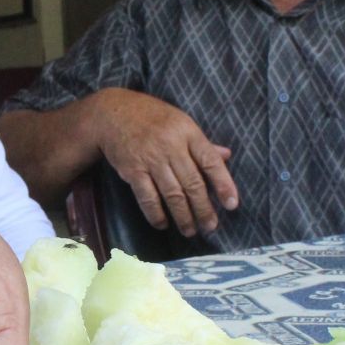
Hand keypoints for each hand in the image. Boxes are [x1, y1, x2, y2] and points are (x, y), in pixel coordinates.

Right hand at [94, 88, 238, 236]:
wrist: (112, 114)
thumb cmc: (152, 118)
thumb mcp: (181, 122)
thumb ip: (202, 143)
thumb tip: (226, 156)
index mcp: (188, 132)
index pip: (211, 161)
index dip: (224, 184)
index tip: (232, 205)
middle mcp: (171, 146)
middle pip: (193, 184)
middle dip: (203, 209)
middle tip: (210, 227)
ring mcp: (151, 159)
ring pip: (172, 194)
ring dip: (183, 216)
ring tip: (190, 231)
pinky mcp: (133, 170)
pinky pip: (148, 197)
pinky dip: (156, 214)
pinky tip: (163, 224)